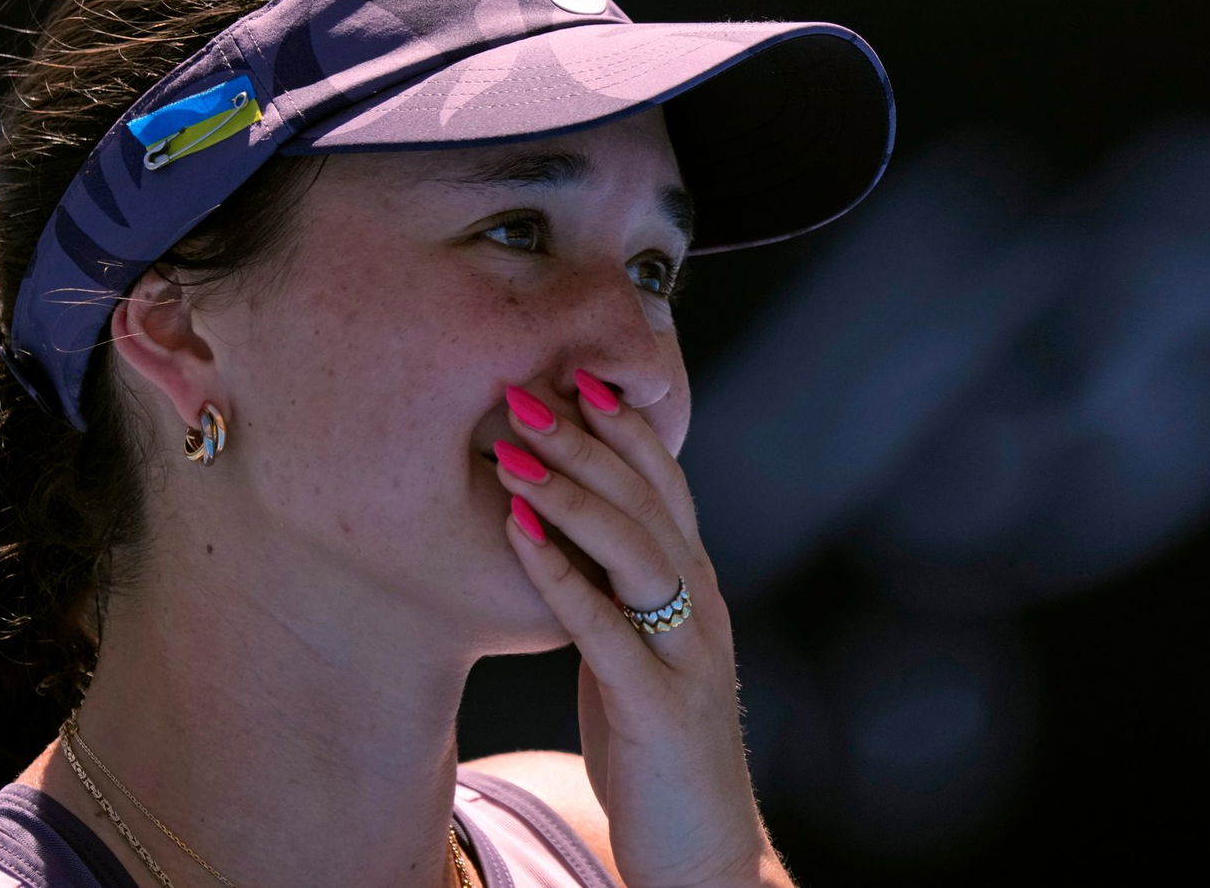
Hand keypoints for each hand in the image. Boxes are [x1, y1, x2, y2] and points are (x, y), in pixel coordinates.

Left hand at [493, 371, 789, 887]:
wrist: (702, 850)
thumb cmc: (655, 741)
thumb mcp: (638, 645)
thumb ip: (616, 584)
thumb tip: (561, 519)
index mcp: (695, 584)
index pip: (664, 482)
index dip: (618, 424)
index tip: (566, 369)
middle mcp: (701, 604)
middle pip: (647, 498)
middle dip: (584, 438)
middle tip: (522, 387)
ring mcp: (686, 653)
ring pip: (635, 547)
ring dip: (570, 491)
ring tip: (508, 448)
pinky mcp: (660, 706)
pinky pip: (607, 626)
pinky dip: (561, 574)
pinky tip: (518, 534)